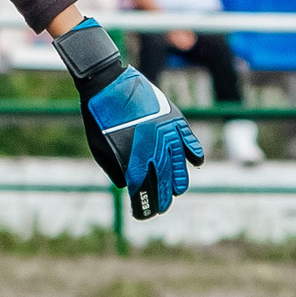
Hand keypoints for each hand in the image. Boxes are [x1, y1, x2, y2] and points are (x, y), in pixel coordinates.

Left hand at [54, 18, 203, 219]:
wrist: (106, 81)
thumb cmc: (99, 117)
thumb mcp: (99, 148)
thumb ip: (115, 168)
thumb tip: (128, 185)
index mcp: (132, 157)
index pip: (143, 189)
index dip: (145, 205)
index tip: (144, 215)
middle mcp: (152, 148)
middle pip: (164, 181)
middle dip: (164, 198)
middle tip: (162, 208)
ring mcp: (165, 133)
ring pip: (179, 164)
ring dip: (180, 180)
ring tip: (178, 190)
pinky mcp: (173, 119)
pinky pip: (189, 140)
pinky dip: (194, 152)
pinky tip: (196, 163)